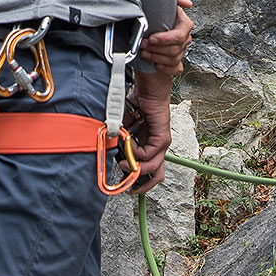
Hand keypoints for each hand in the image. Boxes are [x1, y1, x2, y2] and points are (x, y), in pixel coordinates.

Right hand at [124, 68, 172, 194]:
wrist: (146, 89)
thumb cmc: (135, 105)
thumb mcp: (123, 129)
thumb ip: (120, 143)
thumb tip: (112, 156)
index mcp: (149, 145)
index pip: (148, 169)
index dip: (137, 179)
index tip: (124, 183)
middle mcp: (158, 147)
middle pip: (156, 176)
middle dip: (142, 185)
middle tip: (129, 186)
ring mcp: (162, 143)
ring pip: (154, 168)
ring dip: (136, 168)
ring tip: (124, 162)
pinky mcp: (163, 137)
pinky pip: (150, 154)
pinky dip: (137, 154)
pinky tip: (130, 145)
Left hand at [141, 0, 192, 75]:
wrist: (145, 31)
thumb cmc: (156, 14)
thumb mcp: (166, 1)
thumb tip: (187, 3)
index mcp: (184, 24)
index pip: (180, 35)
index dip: (165, 39)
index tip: (152, 37)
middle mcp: (184, 38)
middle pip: (175, 49)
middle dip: (157, 48)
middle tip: (143, 44)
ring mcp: (181, 50)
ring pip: (173, 59)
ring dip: (156, 57)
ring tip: (144, 51)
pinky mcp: (176, 62)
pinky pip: (176, 69)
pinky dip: (165, 68)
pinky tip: (156, 64)